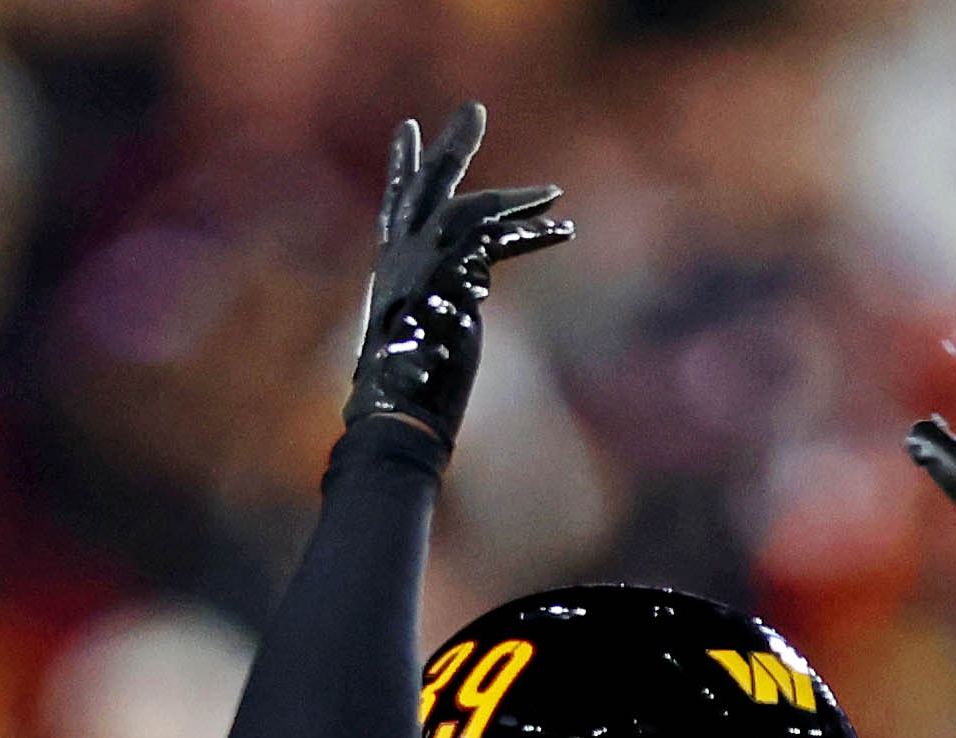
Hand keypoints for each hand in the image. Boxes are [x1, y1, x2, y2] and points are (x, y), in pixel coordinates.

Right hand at [345, 106, 571, 452]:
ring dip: (519, 200)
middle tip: (473, 109)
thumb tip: (464, 294)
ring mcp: (426, 263)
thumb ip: (437, 300)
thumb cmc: (410, 389)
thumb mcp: (422, 333)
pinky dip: (535, 234)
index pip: (396, 207)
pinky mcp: (455, 277)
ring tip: (554, 193)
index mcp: (392, 268)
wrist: (399, 410)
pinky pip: (501, 241)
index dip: (404, 170)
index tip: (407, 132)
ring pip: (475, 207)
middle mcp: (403, 257)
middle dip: (452, 145)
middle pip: (428, 185)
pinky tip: (563, 231)